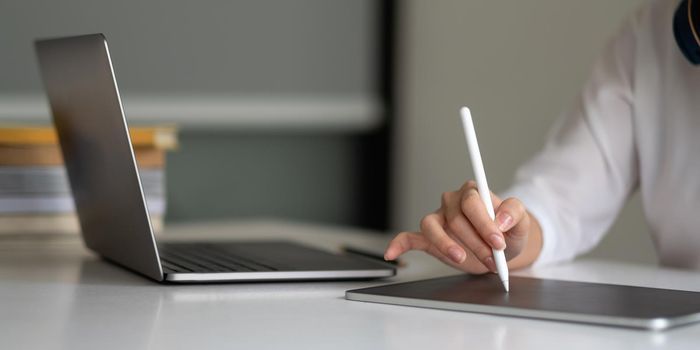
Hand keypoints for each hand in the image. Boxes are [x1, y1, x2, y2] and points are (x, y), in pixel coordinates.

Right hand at [384, 181, 540, 273]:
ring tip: (461, 258)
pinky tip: (392, 254)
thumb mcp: (522, 221)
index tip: (498, 241)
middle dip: (475, 242)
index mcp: (473, 192)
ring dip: (446, 245)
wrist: (502, 249)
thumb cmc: (509, 231)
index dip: (484, 223)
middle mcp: (452, 202)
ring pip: (431, 226)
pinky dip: (399, 244)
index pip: (472, 202)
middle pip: (456, 220)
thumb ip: (515, 212)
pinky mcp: (429, 238)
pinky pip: (409, 237)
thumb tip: (501, 219)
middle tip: (492, 259)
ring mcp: (439, 219)